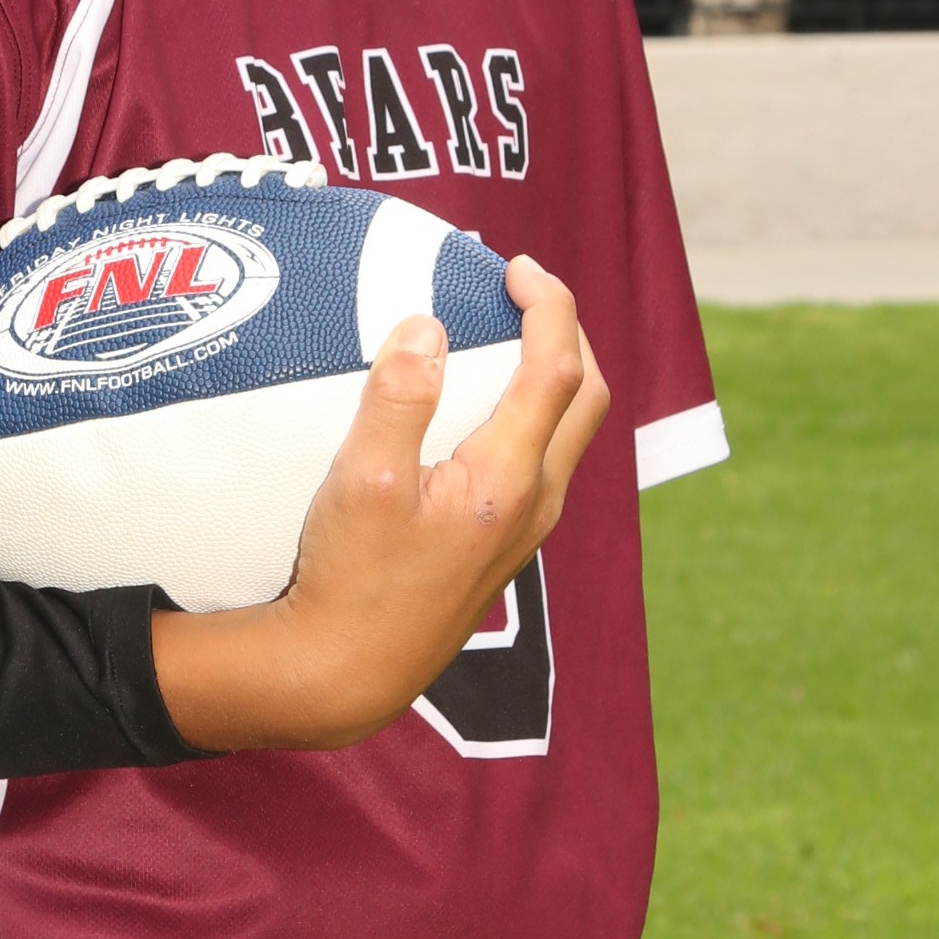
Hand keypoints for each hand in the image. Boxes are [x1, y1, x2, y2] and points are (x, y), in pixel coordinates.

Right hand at [151, 255, 607, 753]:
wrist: (350, 672)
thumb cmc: (349, 580)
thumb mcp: (361, 480)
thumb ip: (399, 398)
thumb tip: (428, 327)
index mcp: (508, 479)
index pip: (558, 368)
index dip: (549, 304)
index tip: (515, 267)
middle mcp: (534, 502)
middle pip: (588, 396)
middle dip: (568, 330)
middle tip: (521, 291)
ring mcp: (525, 529)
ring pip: (570, 432)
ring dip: (555, 372)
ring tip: (505, 334)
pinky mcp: (504, 547)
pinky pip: (543, 459)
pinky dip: (532, 411)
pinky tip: (480, 406)